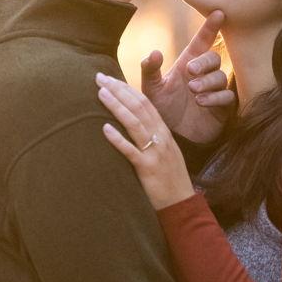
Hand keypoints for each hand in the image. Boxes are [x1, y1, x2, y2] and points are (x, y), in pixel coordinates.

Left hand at [95, 74, 195, 209]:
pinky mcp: (148, 168)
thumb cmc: (170, 179)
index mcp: (164, 132)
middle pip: (139, 107)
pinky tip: (104, 128)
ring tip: (100, 93)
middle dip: (118, 90)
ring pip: (135, 123)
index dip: (127, 89)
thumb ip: (151, 137)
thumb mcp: (164, 152)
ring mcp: (155, 152)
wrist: (182, 204)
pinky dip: (117, 139)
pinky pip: (131, 151)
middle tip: (100, 77)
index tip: (111, 79)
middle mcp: (161, 138)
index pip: (145, 103)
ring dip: (117, 106)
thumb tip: (131, 125)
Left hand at [140, 11, 235, 143]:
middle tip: (190, 72)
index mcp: (187, 65)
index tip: (219, 12)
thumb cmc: (162, 110)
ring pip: (220, 77)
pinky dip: (215, 97)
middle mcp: (203, 75)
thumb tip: (155, 52)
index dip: (210, 27)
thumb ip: (149, 70)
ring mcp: (214, 90)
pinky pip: (227, 96)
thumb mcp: (152, 89)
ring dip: (207, 82)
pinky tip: (201, 102)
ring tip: (193, 91)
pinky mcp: (222, 108)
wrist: (171, 136)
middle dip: (203, 62)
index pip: (202, 41)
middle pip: (213, 58)